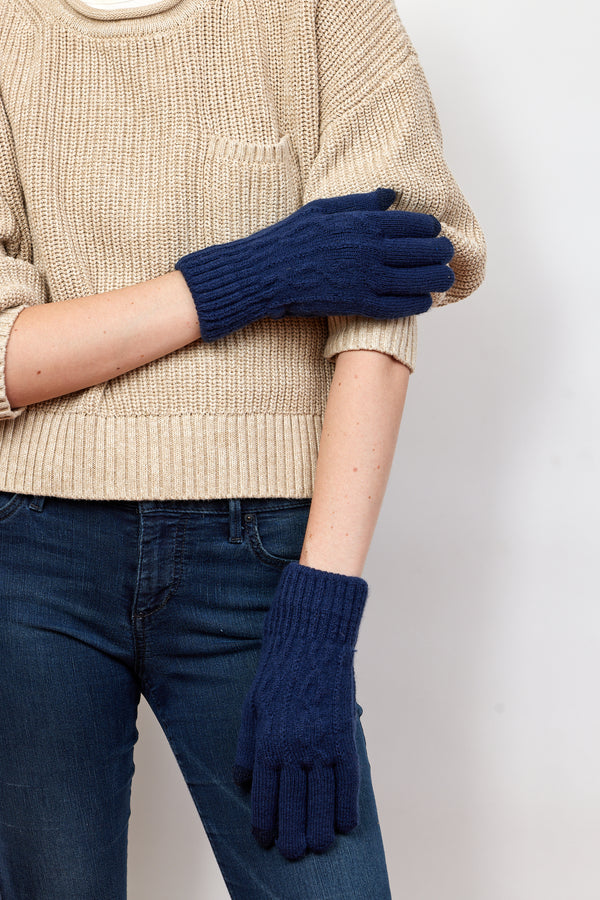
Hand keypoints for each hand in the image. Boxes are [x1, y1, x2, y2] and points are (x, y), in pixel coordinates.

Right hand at [175, 187, 454, 341]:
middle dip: (441, 254)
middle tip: (446, 256)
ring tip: (444, 280)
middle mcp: (372, 250)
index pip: (416, 223)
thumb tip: (391, 195)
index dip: (432, 229)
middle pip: (425, 251)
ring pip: (419, 280)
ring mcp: (367, 278)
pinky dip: (417, 304)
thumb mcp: (325, 207)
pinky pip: (399, 306)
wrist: (267, 271)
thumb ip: (362, 202)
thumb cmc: (292, 237)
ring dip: (437, 280)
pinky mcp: (359, 304)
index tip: (435, 232)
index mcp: (366, 222)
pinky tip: (425, 303)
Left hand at [232, 561, 367, 859]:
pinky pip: (349, 781)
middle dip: (293, 835)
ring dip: (321, 829)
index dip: (264, 823)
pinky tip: (345, 824)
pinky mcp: (345, 736)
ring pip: (323, 800)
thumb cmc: (277, 674)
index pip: (264, 796)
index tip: (266, 840)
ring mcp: (322, 744)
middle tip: (294, 854)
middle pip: (294, 806)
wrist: (311, 641)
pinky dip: (348, 806)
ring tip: (319, 846)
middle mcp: (294, 749)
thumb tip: (245, 782)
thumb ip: (248, 748)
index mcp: (267, 742)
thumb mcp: (251, 708)